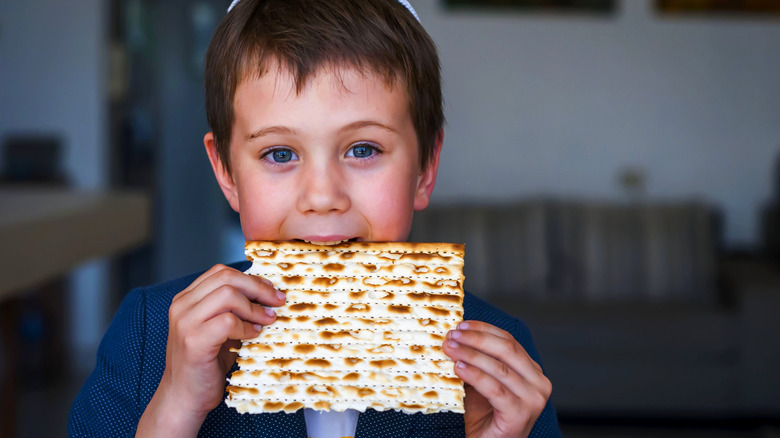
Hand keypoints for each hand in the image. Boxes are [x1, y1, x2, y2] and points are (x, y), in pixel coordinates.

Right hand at [137, 264, 284, 436]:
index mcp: (186, 299)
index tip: (270, 289)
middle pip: (226, 278)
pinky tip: (253, 335)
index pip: (220, 272)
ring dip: (254, 307)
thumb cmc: (205, 364)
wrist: (184, 397)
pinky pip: (228, 321)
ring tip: (268, 320)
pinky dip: (246, 326)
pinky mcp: (194, 340)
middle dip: (258, 287)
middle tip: (277, 301)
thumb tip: (266, 294)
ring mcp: (185, 322)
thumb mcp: (219, 329)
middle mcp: (182, 306)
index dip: (250, 278)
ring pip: (228, 295)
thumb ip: (233, 309)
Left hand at [442, 321, 551, 437]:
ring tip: (450, 348)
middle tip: (452, 336)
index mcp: (532, 372)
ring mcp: (533, 400)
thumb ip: (476, 361)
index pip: (509, 341)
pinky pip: (494, 388)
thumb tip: (455, 337)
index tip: (460, 325)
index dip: (483, 329)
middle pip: (507, 350)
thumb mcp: (482, 383)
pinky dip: (475, 375)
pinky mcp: (520, 414)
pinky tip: (458, 368)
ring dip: (470, 354)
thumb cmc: (485, 417)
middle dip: (476, 339)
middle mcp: (539, 384)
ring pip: (499, 367)